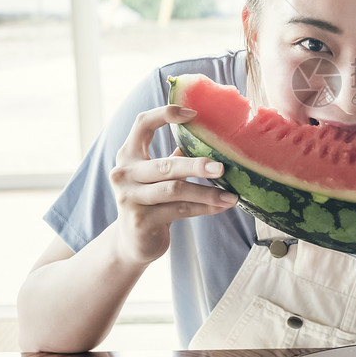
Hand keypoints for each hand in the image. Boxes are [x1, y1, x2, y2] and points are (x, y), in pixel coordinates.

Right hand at [109, 105, 237, 265]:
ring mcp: (129, 198)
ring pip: (175, 190)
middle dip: (196, 166)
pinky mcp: (139, 220)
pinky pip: (179, 210)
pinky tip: (222, 206)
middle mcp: (123, 173)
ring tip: (232, 195)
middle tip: (221, 168)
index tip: (194, 113)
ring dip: (207, 193)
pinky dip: (204, 208)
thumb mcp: (159, 176)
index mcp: (128, 155)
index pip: (142, 124)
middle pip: (165, 165)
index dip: (166, 114)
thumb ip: (176, 157)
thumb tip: (213, 136)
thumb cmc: (152, 201)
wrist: (132, 243)